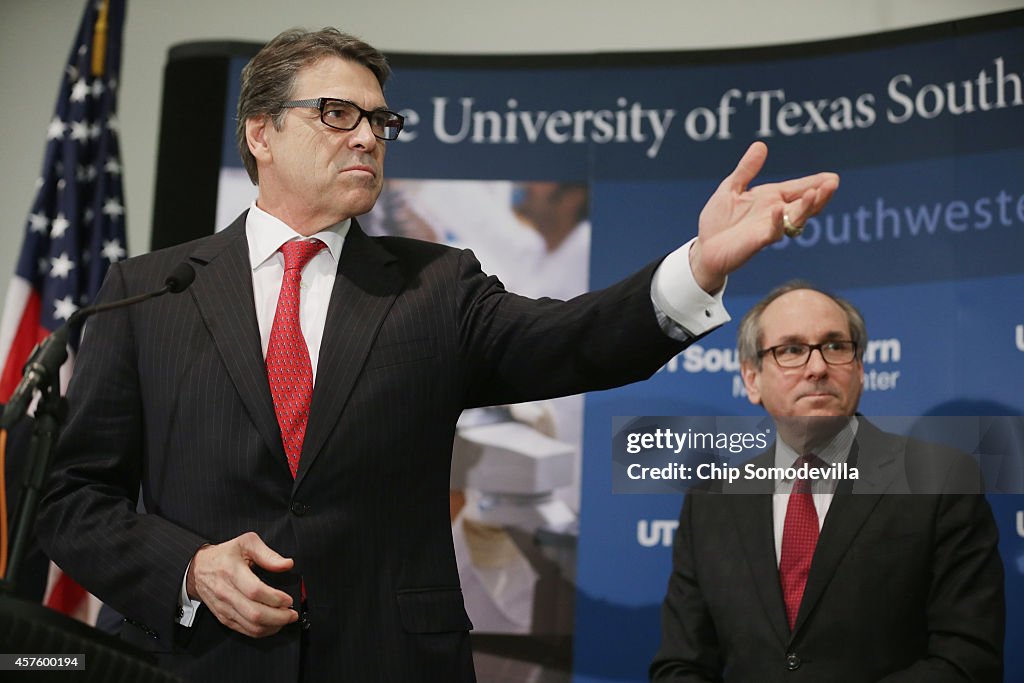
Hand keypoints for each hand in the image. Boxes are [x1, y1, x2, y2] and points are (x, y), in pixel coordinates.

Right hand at [186, 532, 297, 637]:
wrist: (198, 568)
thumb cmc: (224, 555)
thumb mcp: (246, 543)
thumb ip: (268, 554)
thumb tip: (287, 564)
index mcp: (232, 571)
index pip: (255, 591)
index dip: (275, 598)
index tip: (288, 599)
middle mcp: (226, 592)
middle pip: (254, 613)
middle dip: (279, 617)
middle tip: (292, 614)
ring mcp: (224, 608)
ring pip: (251, 626)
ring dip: (273, 626)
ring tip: (286, 619)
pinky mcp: (224, 618)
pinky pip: (245, 631)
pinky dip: (262, 631)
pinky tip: (273, 624)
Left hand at [689, 141, 838, 292]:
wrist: (703, 248)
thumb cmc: (718, 220)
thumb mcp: (731, 188)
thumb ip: (746, 169)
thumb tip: (760, 145)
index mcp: (770, 198)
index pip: (797, 188)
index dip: (815, 182)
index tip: (832, 177)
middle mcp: (775, 213)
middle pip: (804, 204)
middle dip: (820, 194)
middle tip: (833, 183)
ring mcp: (768, 227)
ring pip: (795, 218)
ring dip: (807, 206)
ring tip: (816, 193)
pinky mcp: (758, 241)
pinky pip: (773, 231)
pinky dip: (777, 221)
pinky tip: (778, 209)